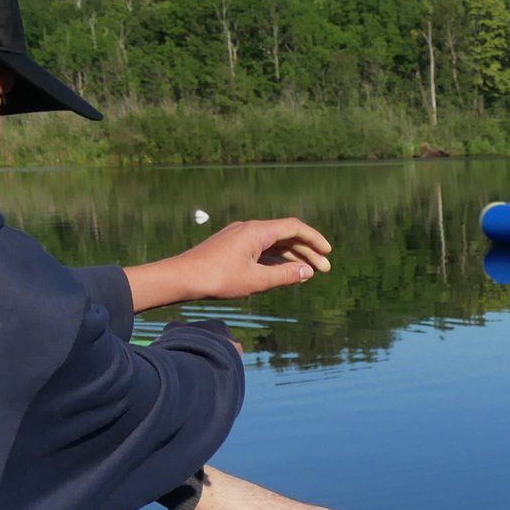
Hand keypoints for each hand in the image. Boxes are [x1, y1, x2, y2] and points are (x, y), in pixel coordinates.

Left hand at [150, 218, 333, 305]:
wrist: (181, 278)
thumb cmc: (218, 279)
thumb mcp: (256, 280)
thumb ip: (285, 276)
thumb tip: (307, 271)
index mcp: (257, 231)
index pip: (294, 228)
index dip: (314, 240)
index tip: (328, 253)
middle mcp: (249, 229)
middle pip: (286, 236)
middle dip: (307, 252)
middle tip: (324, 270)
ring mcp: (239, 238)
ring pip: (273, 244)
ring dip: (292, 257)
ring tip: (308, 273)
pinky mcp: (232, 247)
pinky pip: (261, 250)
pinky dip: (276, 260)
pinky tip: (284, 272)